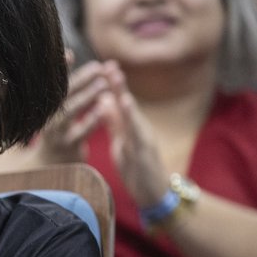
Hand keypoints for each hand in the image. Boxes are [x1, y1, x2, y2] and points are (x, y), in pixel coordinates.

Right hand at [29, 61, 110, 164]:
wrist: (49, 166)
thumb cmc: (56, 131)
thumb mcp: (56, 108)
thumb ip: (64, 84)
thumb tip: (68, 52)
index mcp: (45, 108)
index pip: (53, 85)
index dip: (60, 69)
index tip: (69, 54)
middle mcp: (47, 118)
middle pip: (62, 96)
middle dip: (80, 80)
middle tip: (97, 67)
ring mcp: (56, 133)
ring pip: (69, 113)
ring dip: (86, 97)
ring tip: (102, 84)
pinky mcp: (67, 147)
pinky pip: (80, 132)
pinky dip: (91, 119)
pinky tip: (103, 109)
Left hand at [98, 64, 170, 206]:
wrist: (154, 193)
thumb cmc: (137, 168)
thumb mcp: (121, 141)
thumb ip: (114, 122)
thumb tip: (103, 100)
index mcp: (130, 128)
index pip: (119, 102)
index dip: (111, 85)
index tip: (102, 66)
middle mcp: (138, 129)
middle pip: (126, 102)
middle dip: (117, 83)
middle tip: (108, 63)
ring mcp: (143, 138)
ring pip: (132, 114)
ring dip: (124, 94)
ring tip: (116, 77)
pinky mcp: (144, 150)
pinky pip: (136, 132)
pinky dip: (130, 117)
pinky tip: (124, 104)